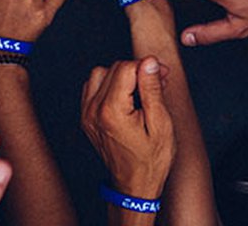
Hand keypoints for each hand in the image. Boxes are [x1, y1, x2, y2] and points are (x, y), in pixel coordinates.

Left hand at [80, 58, 174, 198]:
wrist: (134, 186)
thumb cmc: (151, 160)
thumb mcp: (161, 124)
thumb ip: (152, 89)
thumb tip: (149, 62)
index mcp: (111, 111)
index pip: (126, 67)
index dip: (147, 67)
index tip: (162, 75)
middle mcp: (93, 110)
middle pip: (113, 68)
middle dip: (137, 71)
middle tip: (157, 83)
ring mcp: (86, 114)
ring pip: (100, 73)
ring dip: (121, 76)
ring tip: (140, 91)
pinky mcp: (85, 117)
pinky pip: (92, 87)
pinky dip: (108, 85)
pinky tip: (125, 98)